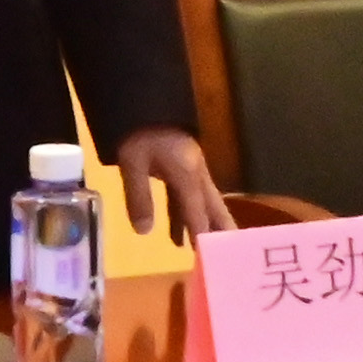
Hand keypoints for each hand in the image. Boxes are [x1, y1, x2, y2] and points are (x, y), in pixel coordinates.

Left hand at [113, 126, 222, 254]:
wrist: (143, 100)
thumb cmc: (139, 131)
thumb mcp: (132, 163)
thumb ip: (139, 197)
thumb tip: (144, 232)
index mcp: (187, 174)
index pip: (198, 213)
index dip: (204, 237)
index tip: (211, 262)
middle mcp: (197, 174)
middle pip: (213, 209)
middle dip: (221, 234)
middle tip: (230, 260)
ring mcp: (192, 170)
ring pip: (204, 205)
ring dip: (204, 228)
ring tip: (205, 254)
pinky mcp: (183, 168)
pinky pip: (188, 199)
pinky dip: (185, 218)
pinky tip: (176, 237)